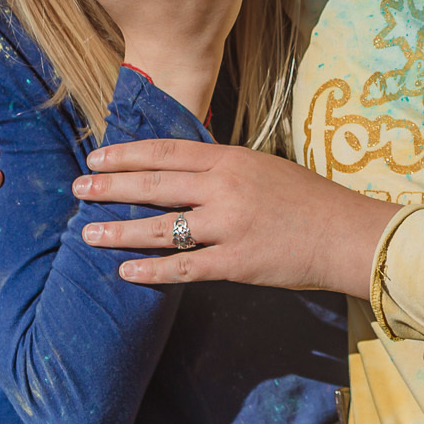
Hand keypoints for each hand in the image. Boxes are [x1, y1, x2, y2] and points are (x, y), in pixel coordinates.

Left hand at [73, 139, 400, 295]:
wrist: (345, 233)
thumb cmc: (308, 199)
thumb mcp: (264, 168)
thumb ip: (224, 169)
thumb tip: (185, 171)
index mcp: (231, 159)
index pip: (167, 151)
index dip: (127, 154)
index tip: (96, 157)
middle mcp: (225, 188)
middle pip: (155, 184)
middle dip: (111, 187)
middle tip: (78, 189)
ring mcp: (228, 225)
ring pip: (161, 227)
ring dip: (120, 231)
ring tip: (88, 235)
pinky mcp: (235, 262)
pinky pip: (183, 267)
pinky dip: (151, 270)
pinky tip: (127, 271)